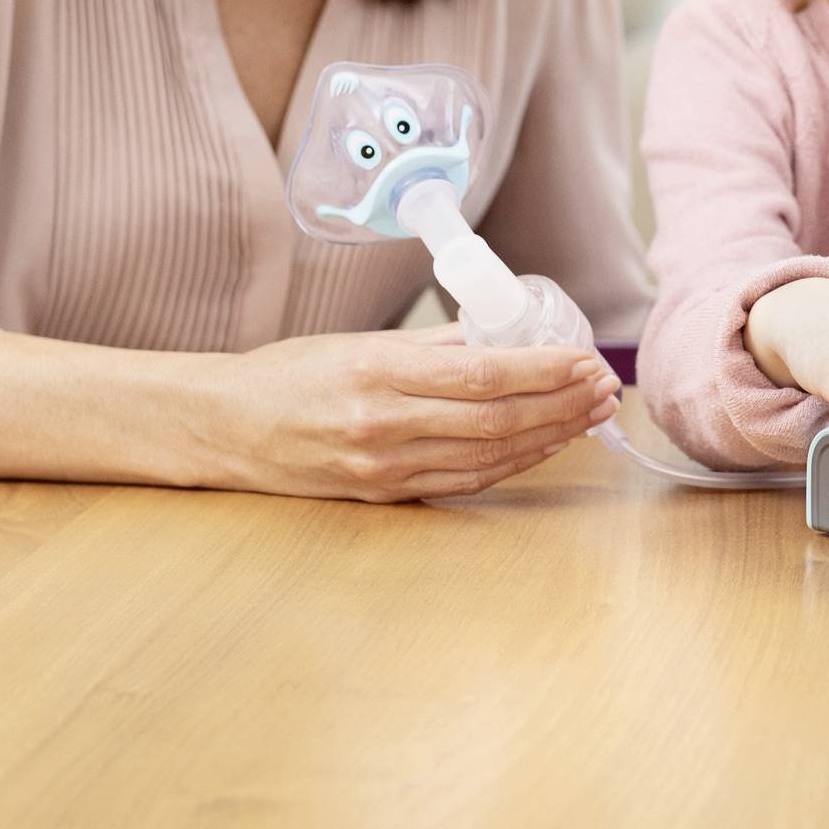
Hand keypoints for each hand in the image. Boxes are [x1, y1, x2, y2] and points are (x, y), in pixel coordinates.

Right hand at [205, 325, 618, 501]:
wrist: (224, 428)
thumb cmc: (290, 374)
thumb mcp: (359, 341)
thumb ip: (432, 344)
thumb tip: (499, 334)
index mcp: (378, 371)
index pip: (482, 374)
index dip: (543, 370)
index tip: (584, 360)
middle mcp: (384, 423)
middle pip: (496, 419)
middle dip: (562, 404)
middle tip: (604, 388)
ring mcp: (385, 466)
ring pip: (489, 456)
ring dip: (550, 436)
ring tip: (589, 415)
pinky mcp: (384, 494)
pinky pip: (465, 479)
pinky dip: (513, 463)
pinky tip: (545, 445)